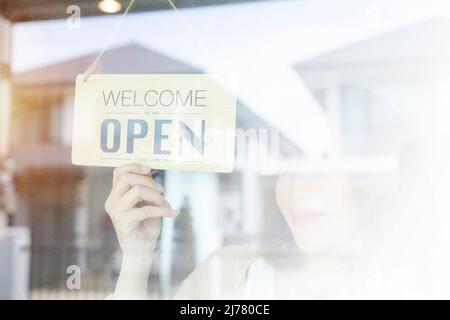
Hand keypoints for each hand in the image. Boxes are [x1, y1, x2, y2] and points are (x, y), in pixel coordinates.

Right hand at [105, 163, 177, 298]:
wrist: (143, 250)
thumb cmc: (146, 226)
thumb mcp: (147, 202)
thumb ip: (146, 189)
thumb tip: (153, 174)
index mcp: (116, 195)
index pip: (119, 172)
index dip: (135, 166)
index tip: (151, 170)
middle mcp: (112, 201)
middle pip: (126, 178)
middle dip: (149, 181)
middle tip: (162, 190)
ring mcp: (116, 212)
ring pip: (137, 190)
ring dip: (157, 196)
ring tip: (165, 204)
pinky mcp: (123, 222)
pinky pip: (146, 209)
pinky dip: (163, 210)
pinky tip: (172, 213)